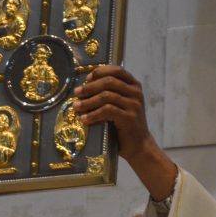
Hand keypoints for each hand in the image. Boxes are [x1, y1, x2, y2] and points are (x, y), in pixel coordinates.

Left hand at [72, 66, 176, 200]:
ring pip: (106, 96)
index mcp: (134, 85)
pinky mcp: (129, 118)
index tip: (86, 80)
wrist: (139, 146)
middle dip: (89, 87)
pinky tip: (84, 119)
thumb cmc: (124, 126)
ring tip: (76, 107)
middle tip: (76, 94)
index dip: (99, 72)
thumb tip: (82, 90)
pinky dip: (93, 114)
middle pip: (109, 81)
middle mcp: (136, 92)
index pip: (116, 70)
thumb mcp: (118, 106)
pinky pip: (108, 111)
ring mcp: (134, 105)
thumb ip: (108, 95)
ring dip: (88, 101)